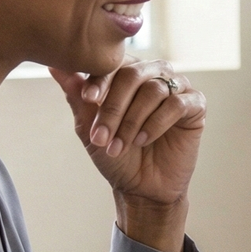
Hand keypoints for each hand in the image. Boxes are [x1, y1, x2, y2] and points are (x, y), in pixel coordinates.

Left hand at [50, 60, 205, 251]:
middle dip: (114, 107)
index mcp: (128, 73)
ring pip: (154, 89)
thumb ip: (77, 95)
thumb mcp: (90, 127)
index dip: (100, 79)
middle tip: (102, 136)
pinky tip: (144, 140)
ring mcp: (176, 88)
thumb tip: (55, 65)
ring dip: (132, 121)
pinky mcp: (195, 105)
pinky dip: (156, 123)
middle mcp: (154, 75)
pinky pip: (177, 103)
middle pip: (133, 74)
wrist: (141, 188)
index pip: (114, 63)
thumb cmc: (116, 155)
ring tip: (121, 145)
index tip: (87, 99)